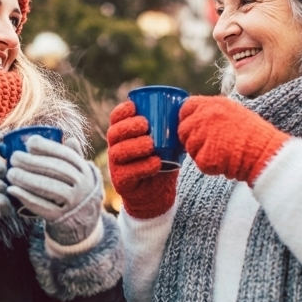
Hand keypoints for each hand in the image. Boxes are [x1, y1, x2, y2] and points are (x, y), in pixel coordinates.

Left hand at [7, 137, 101, 246]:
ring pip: (48, 187)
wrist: (83, 225)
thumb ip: (74, 158)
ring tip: (10, 173)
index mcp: (86, 171)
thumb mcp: (80, 176)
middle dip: (32, 162)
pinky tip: (12, 190)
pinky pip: (42, 206)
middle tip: (14, 158)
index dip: (47, 147)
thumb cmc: (75, 193)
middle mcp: (83, 186)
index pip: (66, 156)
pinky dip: (25, 197)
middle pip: (55, 170)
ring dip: (26, 179)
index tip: (30, 143)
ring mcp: (74, 203)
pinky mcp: (61, 218)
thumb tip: (70, 139)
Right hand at [106, 100, 177, 218]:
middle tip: (145, 125)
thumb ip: (170, 129)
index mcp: (123, 135)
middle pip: (114, 133)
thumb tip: (187, 108)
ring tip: (151, 144)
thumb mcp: (164, 143)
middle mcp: (116, 148)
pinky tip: (156, 163)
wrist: (157, 195)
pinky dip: (143, 166)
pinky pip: (128, 172)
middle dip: (128, 127)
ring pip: (118, 152)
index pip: (115, 119)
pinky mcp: (122, 182)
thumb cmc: (161, 162)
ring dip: (135, 146)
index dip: (122, 111)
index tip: (134, 106)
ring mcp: (116, 166)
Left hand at [178, 96, 289, 183]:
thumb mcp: (234, 111)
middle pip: (183, 130)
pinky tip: (224, 162)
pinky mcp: (204, 156)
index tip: (193, 127)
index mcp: (212, 104)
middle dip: (192, 139)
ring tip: (222, 153)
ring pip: (189, 148)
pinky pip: (199, 162)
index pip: (185, 108)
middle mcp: (204, 117)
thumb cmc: (254, 134)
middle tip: (210, 145)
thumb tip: (195, 118)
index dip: (187, 119)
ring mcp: (202, 137)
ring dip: (201, 153)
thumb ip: (212, 112)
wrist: (265, 152)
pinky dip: (209, 166)